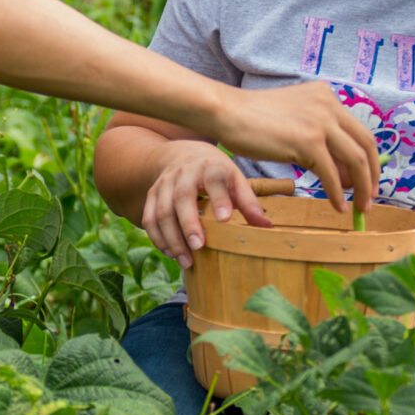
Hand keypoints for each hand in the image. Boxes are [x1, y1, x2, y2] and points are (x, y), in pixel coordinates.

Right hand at [140, 140, 275, 267]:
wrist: (183, 153)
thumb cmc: (215, 172)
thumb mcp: (235, 179)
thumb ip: (248, 201)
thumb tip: (266, 227)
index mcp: (210, 167)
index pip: (214, 180)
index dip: (219, 199)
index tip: (225, 219)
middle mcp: (184, 173)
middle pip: (181, 197)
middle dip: (188, 223)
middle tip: (199, 246)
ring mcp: (164, 184)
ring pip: (161, 212)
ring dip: (172, 238)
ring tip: (186, 261)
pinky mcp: (152, 195)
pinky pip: (149, 219)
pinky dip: (157, 238)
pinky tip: (170, 253)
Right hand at [210, 82, 380, 219]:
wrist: (226, 112)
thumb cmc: (252, 119)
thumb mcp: (294, 120)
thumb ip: (319, 137)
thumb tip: (346, 174)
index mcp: (326, 95)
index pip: (359, 131)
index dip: (369, 159)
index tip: (368, 180)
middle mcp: (329, 105)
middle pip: (366, 145)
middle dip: (372, 175)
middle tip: (370, 197)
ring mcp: (320, 122)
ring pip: (356, 161)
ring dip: (360, 188)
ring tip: (360, 207)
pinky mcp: (309, 141)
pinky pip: (331, 175)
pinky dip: (337, 194)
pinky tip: (337, 207)